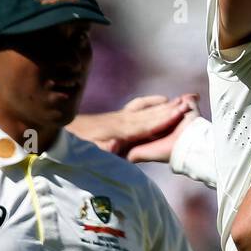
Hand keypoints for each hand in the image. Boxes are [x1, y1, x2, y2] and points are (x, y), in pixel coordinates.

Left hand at [68, 94, 196, 155]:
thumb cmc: (77, 145)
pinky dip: (153, 102)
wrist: (61, 131)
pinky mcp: (120, 116)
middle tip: (189, 104)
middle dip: (170, 110)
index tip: (179, 114)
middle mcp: (123, 120)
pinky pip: (140, 106)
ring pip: (148, 109)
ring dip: (165, 105)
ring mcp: (122, 116)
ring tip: (184, 100)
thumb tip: (114, 146)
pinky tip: (163, 100)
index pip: (146, 125)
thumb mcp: (88, 150)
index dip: (163, 120)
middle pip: (151, 114)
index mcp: (119, 130)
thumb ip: (102, 149)